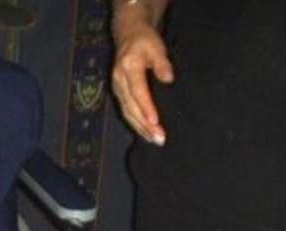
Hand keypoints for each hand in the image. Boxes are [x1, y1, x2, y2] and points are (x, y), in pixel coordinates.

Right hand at [111, 0, 172, 144]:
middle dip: (145, 125)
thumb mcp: (156, 46)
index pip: (137, 91)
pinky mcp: (119, 94)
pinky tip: (146, 134)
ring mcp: (117, 88)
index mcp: (128, 68)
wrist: (128, 35)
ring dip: (141, 128)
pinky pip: (127, 112)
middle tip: (160, 138)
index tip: (155, 122)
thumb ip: (162, 63)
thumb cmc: (145, 41)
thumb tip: (168, 79)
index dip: (146, 108)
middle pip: (132, 107)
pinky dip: (136, 124)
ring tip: (155, 140)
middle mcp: (119, 80)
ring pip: (128, 113)